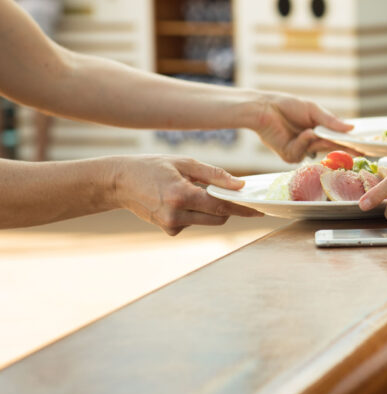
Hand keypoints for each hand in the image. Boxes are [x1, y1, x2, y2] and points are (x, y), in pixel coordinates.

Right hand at [112, 155, 262, 235]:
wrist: (120, 182)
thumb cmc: (153, 167)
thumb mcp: (185, 163)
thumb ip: (214, 175)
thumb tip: (240, 186)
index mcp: (182, 195)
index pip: (222, 206)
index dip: (243, 208)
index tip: (260, 210)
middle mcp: (176, 215)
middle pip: (219, 217)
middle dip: (229, 207)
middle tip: (232, 193)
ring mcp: (171, 225)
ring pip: (208, 221)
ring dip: (210, 208)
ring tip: (193, 189)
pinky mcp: (168, 230)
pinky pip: (193, 222)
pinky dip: (195, 212)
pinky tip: (179, 199)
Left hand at [251, 92, 353, 161]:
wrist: (265, 109)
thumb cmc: (288, 106)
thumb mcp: (313, 110)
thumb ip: (331, 121)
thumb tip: (351, 128)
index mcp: (319, 131)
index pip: (338, 140)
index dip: (350, 144)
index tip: (365, 148)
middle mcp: (311, 143)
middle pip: (331, 148)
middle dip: (342, 147)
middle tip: (357, 149)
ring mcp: (301, 151)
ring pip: (318, 150)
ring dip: (318, 140)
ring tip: (313, 129)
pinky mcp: (289, 156)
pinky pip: (302, 152)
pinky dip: (303, 141)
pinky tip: (301, 133)